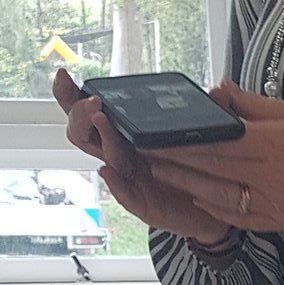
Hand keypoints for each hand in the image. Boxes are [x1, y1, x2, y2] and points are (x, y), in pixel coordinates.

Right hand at [51, 69, 229, 244]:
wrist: (216, 209)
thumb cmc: (201, 170)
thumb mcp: (206, 136)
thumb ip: (210, 112)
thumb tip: (221, 90)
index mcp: (128, 133)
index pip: (91, 111)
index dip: (71, 95)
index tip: (63, 75)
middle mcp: (122, 154)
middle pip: (84, 133)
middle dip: (81, 114)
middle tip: (93, 103)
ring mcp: (130, 178)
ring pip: (104, 158)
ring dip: (102, 139)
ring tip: (101, 120)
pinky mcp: (143, 204)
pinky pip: (124, 194)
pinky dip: (116, 183)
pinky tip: (110, 171)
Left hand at [147, 81, 283, 233]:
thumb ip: (254, 105)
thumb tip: (217, 92)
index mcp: (277, 146)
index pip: (218, 141)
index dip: (183, 138)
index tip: (156, 131)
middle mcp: (273, 179)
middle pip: (212, 169)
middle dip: (175, 161)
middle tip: (143, 151)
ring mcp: (277, 206)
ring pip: (219, 197)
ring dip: (187, 186)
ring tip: (160, 174)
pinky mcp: (282, 224)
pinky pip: (239, 217)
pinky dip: (214, 207)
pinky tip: (196, 198)